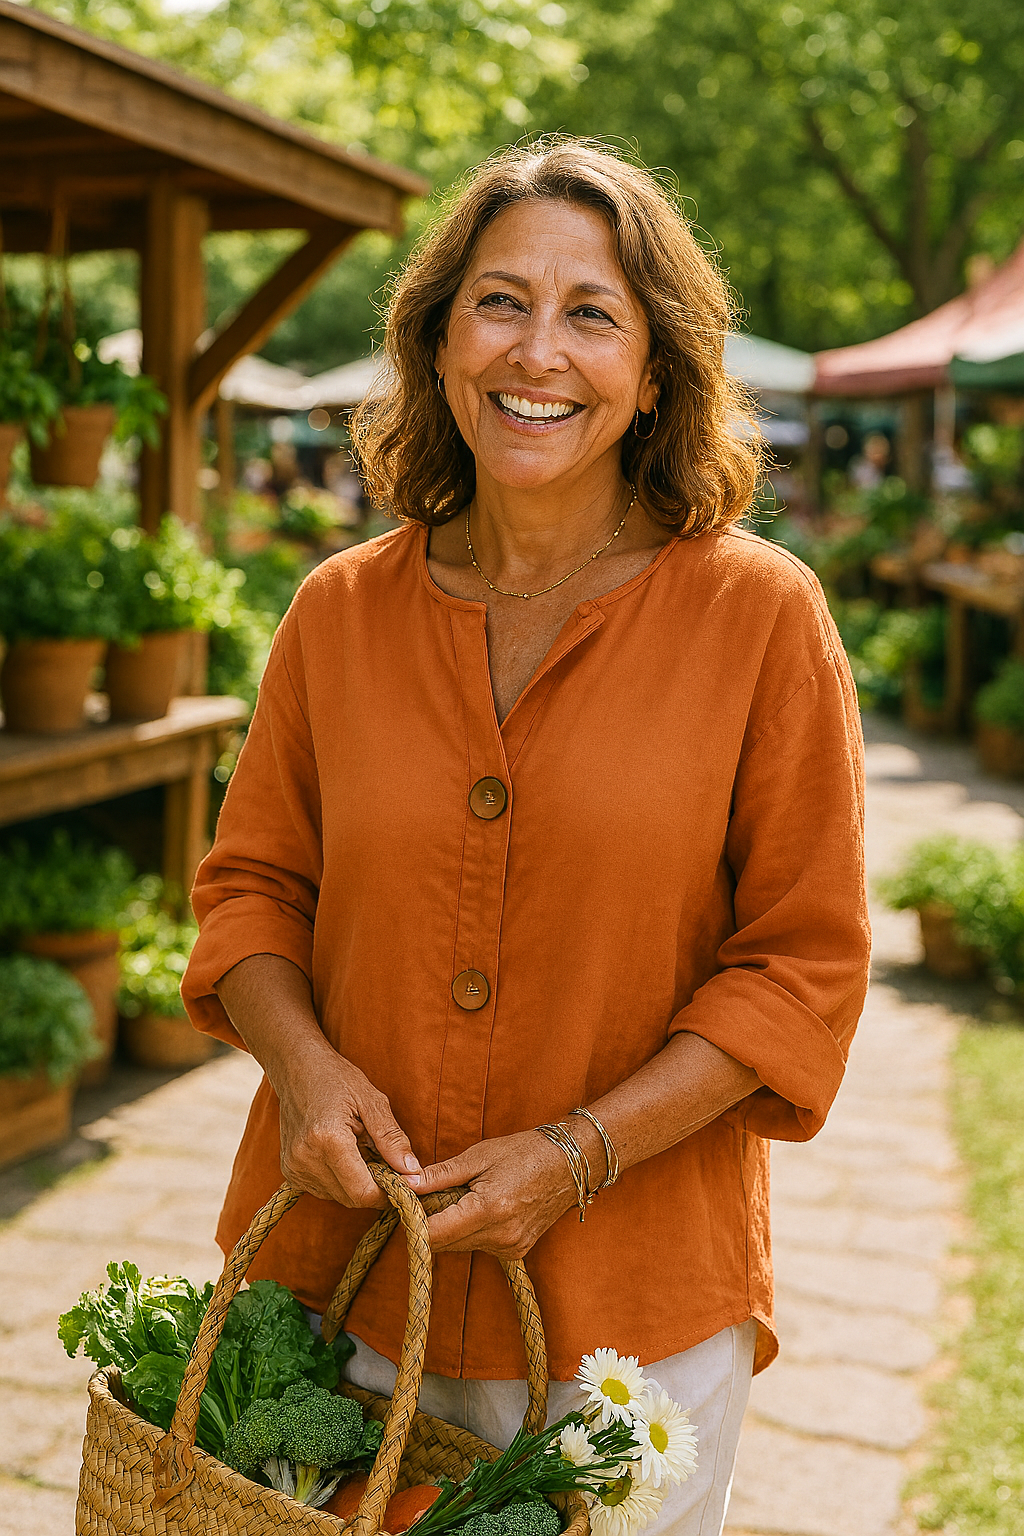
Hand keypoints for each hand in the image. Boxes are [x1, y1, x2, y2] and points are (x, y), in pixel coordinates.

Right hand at [276, 1044, 421, 1209]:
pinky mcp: (289, 1170)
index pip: (363, 1192)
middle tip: (385, 1162)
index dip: (387, 1193)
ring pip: (338, 1197)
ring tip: (361, 1151)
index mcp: (328, 1140)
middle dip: (374, 1188)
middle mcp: (306, 1158)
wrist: (296, 1067)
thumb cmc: (337, 1078)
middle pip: (351, 1198)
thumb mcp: (372, 1101)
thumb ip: (392, 1139)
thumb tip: (412, 1171)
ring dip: (356, 1184)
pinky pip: (323, 1190)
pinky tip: (343, 1155)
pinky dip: (339, 1180)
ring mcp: (294, 1167)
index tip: (402, 1181)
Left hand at [408, 1132, 577, 1259]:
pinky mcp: (515, 1252)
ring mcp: (510, 1248)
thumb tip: (406, 1183)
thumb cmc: (524, 1152)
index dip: (413, 1221)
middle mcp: (500, 1237)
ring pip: (459, 1246)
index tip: (404, 1205)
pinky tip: (480, 1207)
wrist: (569, 1164)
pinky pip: (478, 1246)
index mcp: (488, 1210)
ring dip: (450, 1226)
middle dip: (430, 1221)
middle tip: (429, 1194)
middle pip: (443, 1243)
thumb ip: (440, 1175)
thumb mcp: (479, 1156)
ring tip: (461, 1196)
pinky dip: (470, 1230)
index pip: (434, 1233)